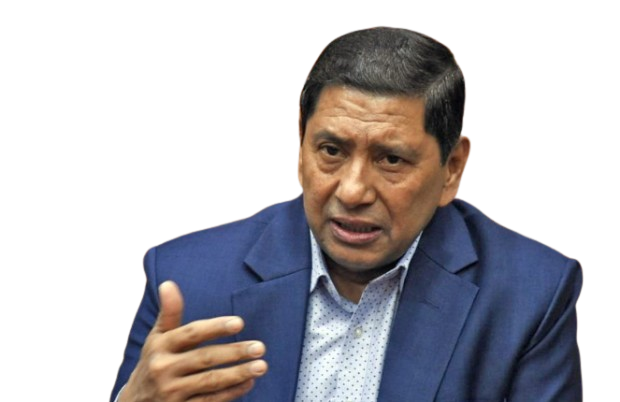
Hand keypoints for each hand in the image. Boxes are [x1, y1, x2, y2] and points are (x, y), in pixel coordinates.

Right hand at [120, 281, 267, 401]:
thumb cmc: (154, 361)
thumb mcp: (157, 337)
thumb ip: (169, 312)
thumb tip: (169, 284)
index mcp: (161, 346)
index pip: (191, 333)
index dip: (215, 327)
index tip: (240, 323)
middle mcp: (164, 369)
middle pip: (204, 359)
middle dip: (234, 352)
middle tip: (260, 347)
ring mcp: (172, 392)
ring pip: (210, 382)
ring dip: (238, 374)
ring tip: (261, 366)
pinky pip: (210, 401)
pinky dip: (231, 393)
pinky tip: (249, 383)